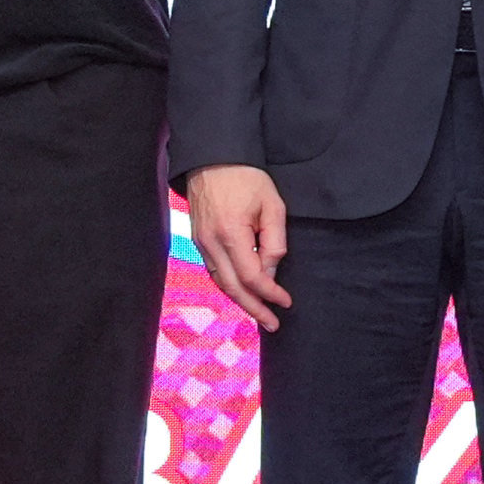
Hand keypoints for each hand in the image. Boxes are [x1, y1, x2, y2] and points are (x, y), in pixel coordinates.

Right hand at [186, 164, 293, 331]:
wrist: (212, 159)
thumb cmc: (247, 179)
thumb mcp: (272, 205)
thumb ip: (274, 240)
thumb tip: (271, 271)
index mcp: (232, 234)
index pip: (252, 276)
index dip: (270, 293)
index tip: (286, 302)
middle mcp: (211, 243)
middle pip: (233, 287)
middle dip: (254, 308)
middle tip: (273, 324)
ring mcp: (201, 243)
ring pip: (221, 282)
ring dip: (240, 300)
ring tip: (259, 313)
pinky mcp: (197, 240)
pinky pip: (214, 270)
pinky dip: (229, 285)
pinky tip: (242, 293)